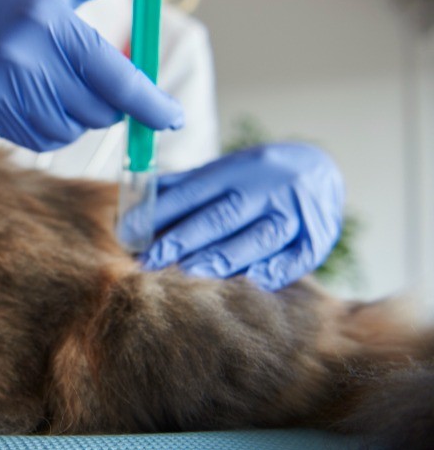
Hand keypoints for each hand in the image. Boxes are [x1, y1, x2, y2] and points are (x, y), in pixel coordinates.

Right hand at [0, 0, 190, 151]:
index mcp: (53, 21)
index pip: (116, 78)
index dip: (151, 104)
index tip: (174, 117)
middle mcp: (26, 56)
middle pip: (98, 111)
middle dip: (112, 106)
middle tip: (103, 86)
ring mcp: (3, 86)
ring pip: (71, 131)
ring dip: (82, 120)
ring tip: (67, 90)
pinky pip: (42, 141)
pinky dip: (56, 130)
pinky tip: (46, 103)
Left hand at [141, 143, 344, 289]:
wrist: (319, 168)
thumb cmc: (255, 177)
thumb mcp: (222, 171)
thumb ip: (181, 186)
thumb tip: (132, 199)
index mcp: (236, 170)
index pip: (193, 192)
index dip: (161, 213)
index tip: (130, 233)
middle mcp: (266, 188)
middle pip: (222, 216)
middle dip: (183, 240)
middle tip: (151, 261)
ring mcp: (294, 212)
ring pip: (258, 237)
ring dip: (224, 258)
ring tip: (190, 275)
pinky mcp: (317, 236)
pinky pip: (298, 256)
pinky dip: (276, 270)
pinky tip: (252, 281)